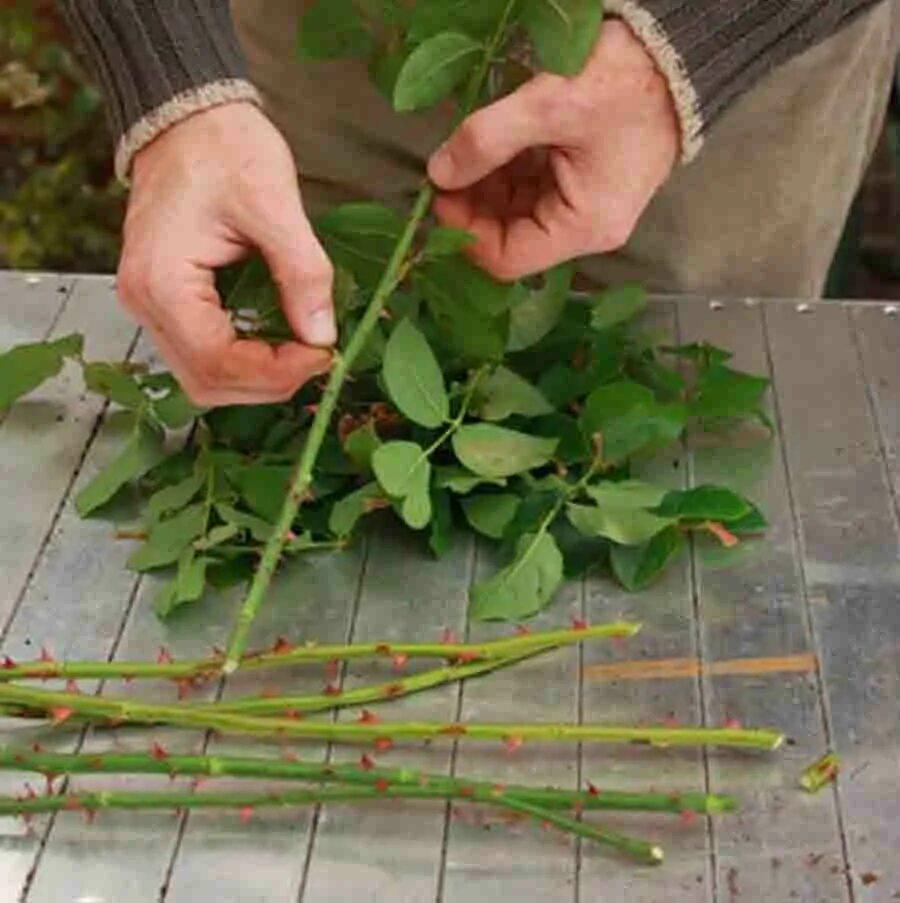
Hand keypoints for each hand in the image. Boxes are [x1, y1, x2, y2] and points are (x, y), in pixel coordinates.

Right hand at [117, 102, 334, 406]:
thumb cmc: (225, 148)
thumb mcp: (275, 205)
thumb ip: (302, 274)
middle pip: (207, 382)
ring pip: (203, 377)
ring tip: (302, 354)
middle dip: (269, 382)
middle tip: (318, 358)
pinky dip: (243, 362)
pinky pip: (202, 354)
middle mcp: (144, 303)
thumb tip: (323, 336)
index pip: (218, 362)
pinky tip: (278, 344)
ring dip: (256, 379)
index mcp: (162, 282)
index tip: (325, 354)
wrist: (188, 116)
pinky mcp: (166, 301)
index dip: (277, 372)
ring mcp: (150, 305)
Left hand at [427, 21, 678, 280]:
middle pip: (509, 238)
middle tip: (444, 168)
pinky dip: (505, 172)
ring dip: (485, 187)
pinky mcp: (581, 182)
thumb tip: (439, 173)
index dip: (465, 233)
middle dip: (472, 207)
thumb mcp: (549, 105)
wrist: (677, 53)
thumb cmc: (623, 84)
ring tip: (465, 150)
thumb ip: (486, 140)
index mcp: (582, 227)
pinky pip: (531, 189)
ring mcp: (583, 206)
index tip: (438, 194)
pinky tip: (489, 145)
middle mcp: (583, 228)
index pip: (506, 259)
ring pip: (516, 213)